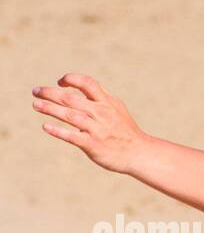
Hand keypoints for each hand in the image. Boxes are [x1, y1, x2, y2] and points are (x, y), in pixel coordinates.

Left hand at [32, 74, 147, 172]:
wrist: (140, 153)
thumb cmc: (126, 131)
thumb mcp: (117, 109)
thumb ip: (101, 98)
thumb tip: (82, 87)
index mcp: (107, 103)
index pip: (87, 83)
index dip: (71, 79)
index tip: (60, 83)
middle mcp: (101, 113)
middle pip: (71, 98)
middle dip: (50, 93)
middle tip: (36, 91)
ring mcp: (97, 129)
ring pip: (69, 115)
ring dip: (50, 109)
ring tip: (36, 105)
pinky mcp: (93, 145)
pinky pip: (72, 136)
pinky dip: (58, 131)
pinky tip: (46, 127)